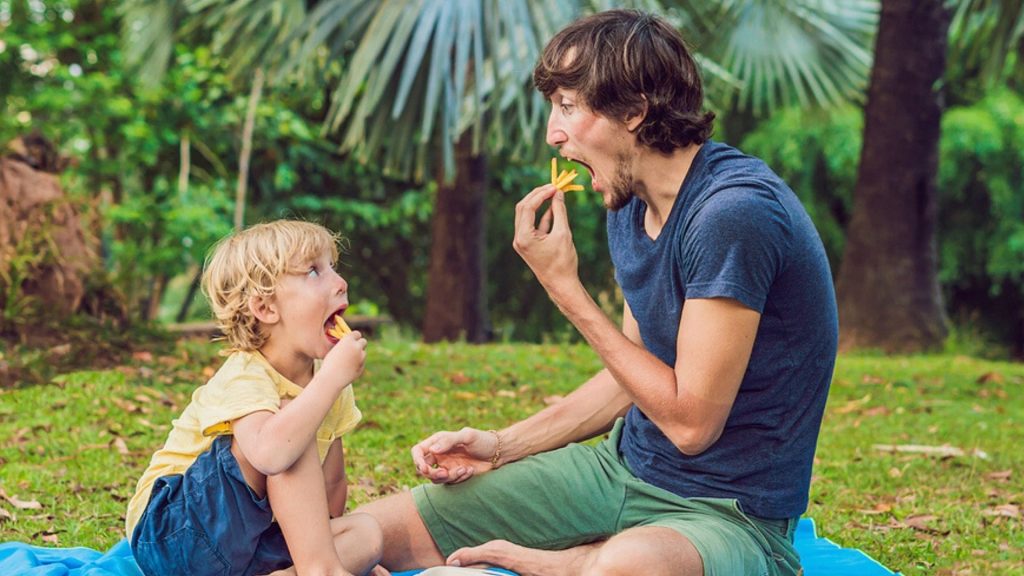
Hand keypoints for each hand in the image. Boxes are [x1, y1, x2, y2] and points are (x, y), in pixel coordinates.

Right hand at [322, 330, 366, 386]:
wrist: (330, 379)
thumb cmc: (329, 364)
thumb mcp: (334, 350)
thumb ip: (345, 346)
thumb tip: (351, 344)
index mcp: (348, 340)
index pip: (357, 334)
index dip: (355, 337)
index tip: (353, 340)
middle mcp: (356, 347)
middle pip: (364, 342)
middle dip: (360, 344)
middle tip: (355, 348)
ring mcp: (361, 357)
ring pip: (363, 353)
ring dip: (359, 355)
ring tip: (347, 362)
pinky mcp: (362, 367)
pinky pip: (362, 363)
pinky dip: (357, 364)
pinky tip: (348, 369)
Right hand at [411, 427, 498, 483]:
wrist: (498, 452)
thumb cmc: (483, 440)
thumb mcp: (467, 436)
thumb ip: (449, 441)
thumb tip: (432, 450)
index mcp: (439, 442)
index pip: (418, 451)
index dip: (417, 460)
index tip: (425, 468)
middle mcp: (440, 454)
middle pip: (423, 468)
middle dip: (431, 473)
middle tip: (444, 473)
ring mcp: (447, 466)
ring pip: (436, 478)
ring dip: (449, 477)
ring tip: (464, 469)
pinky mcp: (455, 475)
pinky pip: (450, 482)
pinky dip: (459, 478)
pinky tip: (470, 471)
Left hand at [513, 184, 579, 298]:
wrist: (561, 284)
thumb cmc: (563, 261)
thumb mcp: (563, 233)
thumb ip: (560, 211)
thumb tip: (559, 194)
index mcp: (523, 237)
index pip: (527, 207)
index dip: (541, 194)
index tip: (555, 187)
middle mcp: (518, 238)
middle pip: (523, 208)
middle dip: (537, 196)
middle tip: (553, 186)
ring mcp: (522, 241)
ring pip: (527, 215)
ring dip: (541, 204)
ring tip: (556, 194)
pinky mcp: (528, 243)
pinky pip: (534, 224)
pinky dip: (543, 216)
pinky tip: (555, 208)